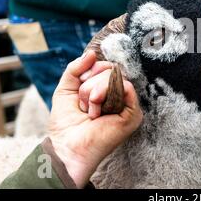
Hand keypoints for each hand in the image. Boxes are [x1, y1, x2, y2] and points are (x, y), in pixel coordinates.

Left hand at [49, 51, 142, 187]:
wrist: (66, 146)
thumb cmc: (66, 123)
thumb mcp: (66, 88)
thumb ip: (75, 68)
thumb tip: (91, 53)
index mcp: (106, 90)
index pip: (105, 66)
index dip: (90, 70)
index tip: (79, 85)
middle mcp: (119, 96)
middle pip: (110, 69)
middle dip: (89, 84)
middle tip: (83, 103)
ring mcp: (127, 104)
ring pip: (116, 77)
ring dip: (94, 91)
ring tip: (90, 110)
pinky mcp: (133, 114)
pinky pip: (126, 87)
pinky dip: (107, 94)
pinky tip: (98, 110)